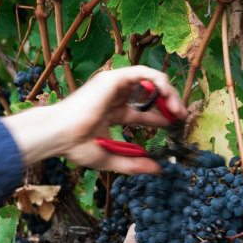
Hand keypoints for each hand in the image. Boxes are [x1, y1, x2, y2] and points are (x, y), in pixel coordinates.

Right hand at [2, 66, 188, 173]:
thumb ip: (135, 164)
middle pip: (148, 94)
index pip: (141, 112)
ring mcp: (113, 86)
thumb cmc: (76, 147)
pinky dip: (160, 82)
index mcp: (110, 113)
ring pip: (150, 80)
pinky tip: (168, 97)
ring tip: (178, 109)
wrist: (60, 135)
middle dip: (169, 103)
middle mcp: (113, 97)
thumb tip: (159, 169)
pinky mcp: (114, 78)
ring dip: (168, 92)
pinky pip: (144, 73)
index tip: (175, 126)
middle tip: (182, 116)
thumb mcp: (111, 159)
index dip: (160, 117)